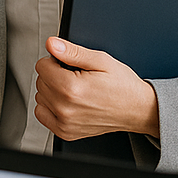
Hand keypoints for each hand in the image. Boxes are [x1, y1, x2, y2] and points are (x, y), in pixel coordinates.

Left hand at [34, 37, 159, 139]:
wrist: (137, 110)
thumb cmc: (122, 86)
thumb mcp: (101, 60)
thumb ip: (72, 52)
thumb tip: (52, 44)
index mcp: (72, 88)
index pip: (42, 66)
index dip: (55, 60)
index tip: (68, 64)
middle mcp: (65, 108)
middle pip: (40, 81)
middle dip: (54, 74)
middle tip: (76, 76)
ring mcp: (65, 123)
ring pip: (40, 96)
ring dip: (52, 90)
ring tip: (74, 90)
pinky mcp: (65, 132)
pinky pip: (42, 114)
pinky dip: (49, 106)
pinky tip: (66, 102)